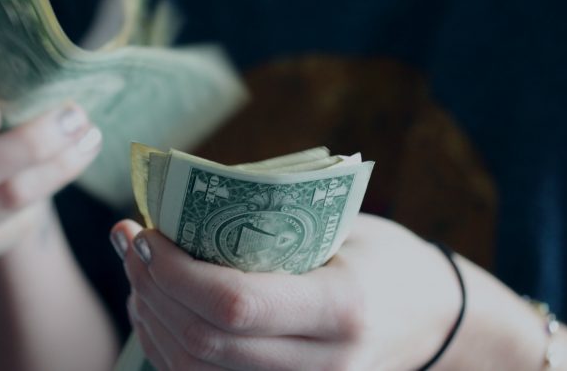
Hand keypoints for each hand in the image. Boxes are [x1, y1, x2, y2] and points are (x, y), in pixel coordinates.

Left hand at [111, 214, 461, 370]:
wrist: (436, 324)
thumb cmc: (385, 260)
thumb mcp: (341, 228)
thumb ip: (268, 224)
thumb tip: (176, 210)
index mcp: (341, 309)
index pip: (235, 305)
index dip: (175, 272)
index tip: (146, 232)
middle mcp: (324, 365)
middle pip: (204, 343)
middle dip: (151, 289)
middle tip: (130, 241)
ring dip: (150, 319)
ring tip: (139, 271)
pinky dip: (168, 348)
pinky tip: (157, 308)